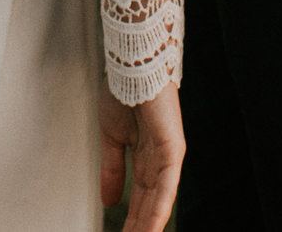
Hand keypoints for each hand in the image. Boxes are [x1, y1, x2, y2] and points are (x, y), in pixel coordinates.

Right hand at [101, 85, 184, 231]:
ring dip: (148, 225)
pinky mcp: (173, 149)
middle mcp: (160, 162)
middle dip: (138, 228)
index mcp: (146, 159)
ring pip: (159, 201)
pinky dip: (159, 208)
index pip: (139, 200)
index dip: (131, 222)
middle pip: (150, 206)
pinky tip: (151, 227)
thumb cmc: (123, 93)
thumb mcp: (111, 138)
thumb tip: (108, 202)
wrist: (131, 66)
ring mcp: (168, 157)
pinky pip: (167, 186)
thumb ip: (112, 170)